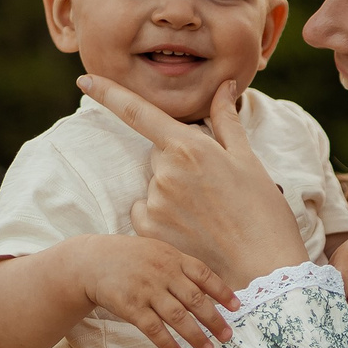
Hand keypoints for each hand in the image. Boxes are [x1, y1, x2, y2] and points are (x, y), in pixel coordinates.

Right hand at [66, 234, 239, 347]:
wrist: (91, 261)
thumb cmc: (130, 259)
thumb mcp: (158, 252)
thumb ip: (181, 268)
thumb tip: (209, 290)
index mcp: (173, 258)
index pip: (204, 275)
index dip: (222, 292)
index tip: (237, 307)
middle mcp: (163, 273)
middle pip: (195, 299)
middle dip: (214, 320)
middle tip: (227, 336)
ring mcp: (147, 290)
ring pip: (177, 317)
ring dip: (195, 336)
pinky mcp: (130, 306)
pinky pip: (153, 328)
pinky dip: (167, 343)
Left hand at [81, 76, 308, 289]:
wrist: (262, 268)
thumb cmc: (262, 211)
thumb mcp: (248, 160)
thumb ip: (227, 120)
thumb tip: (223, 86)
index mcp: (190, 147)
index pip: (138, 112)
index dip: (108, 93)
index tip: (84, 79)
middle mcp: (165, 171)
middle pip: (159, 154)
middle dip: (178, 161)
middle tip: (212, 187)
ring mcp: (155, 202)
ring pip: (154, 184)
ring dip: (172, 192)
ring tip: (207, 214)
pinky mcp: (149, 229)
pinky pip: (144, 211)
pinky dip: (161, 216)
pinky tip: (190, 230)